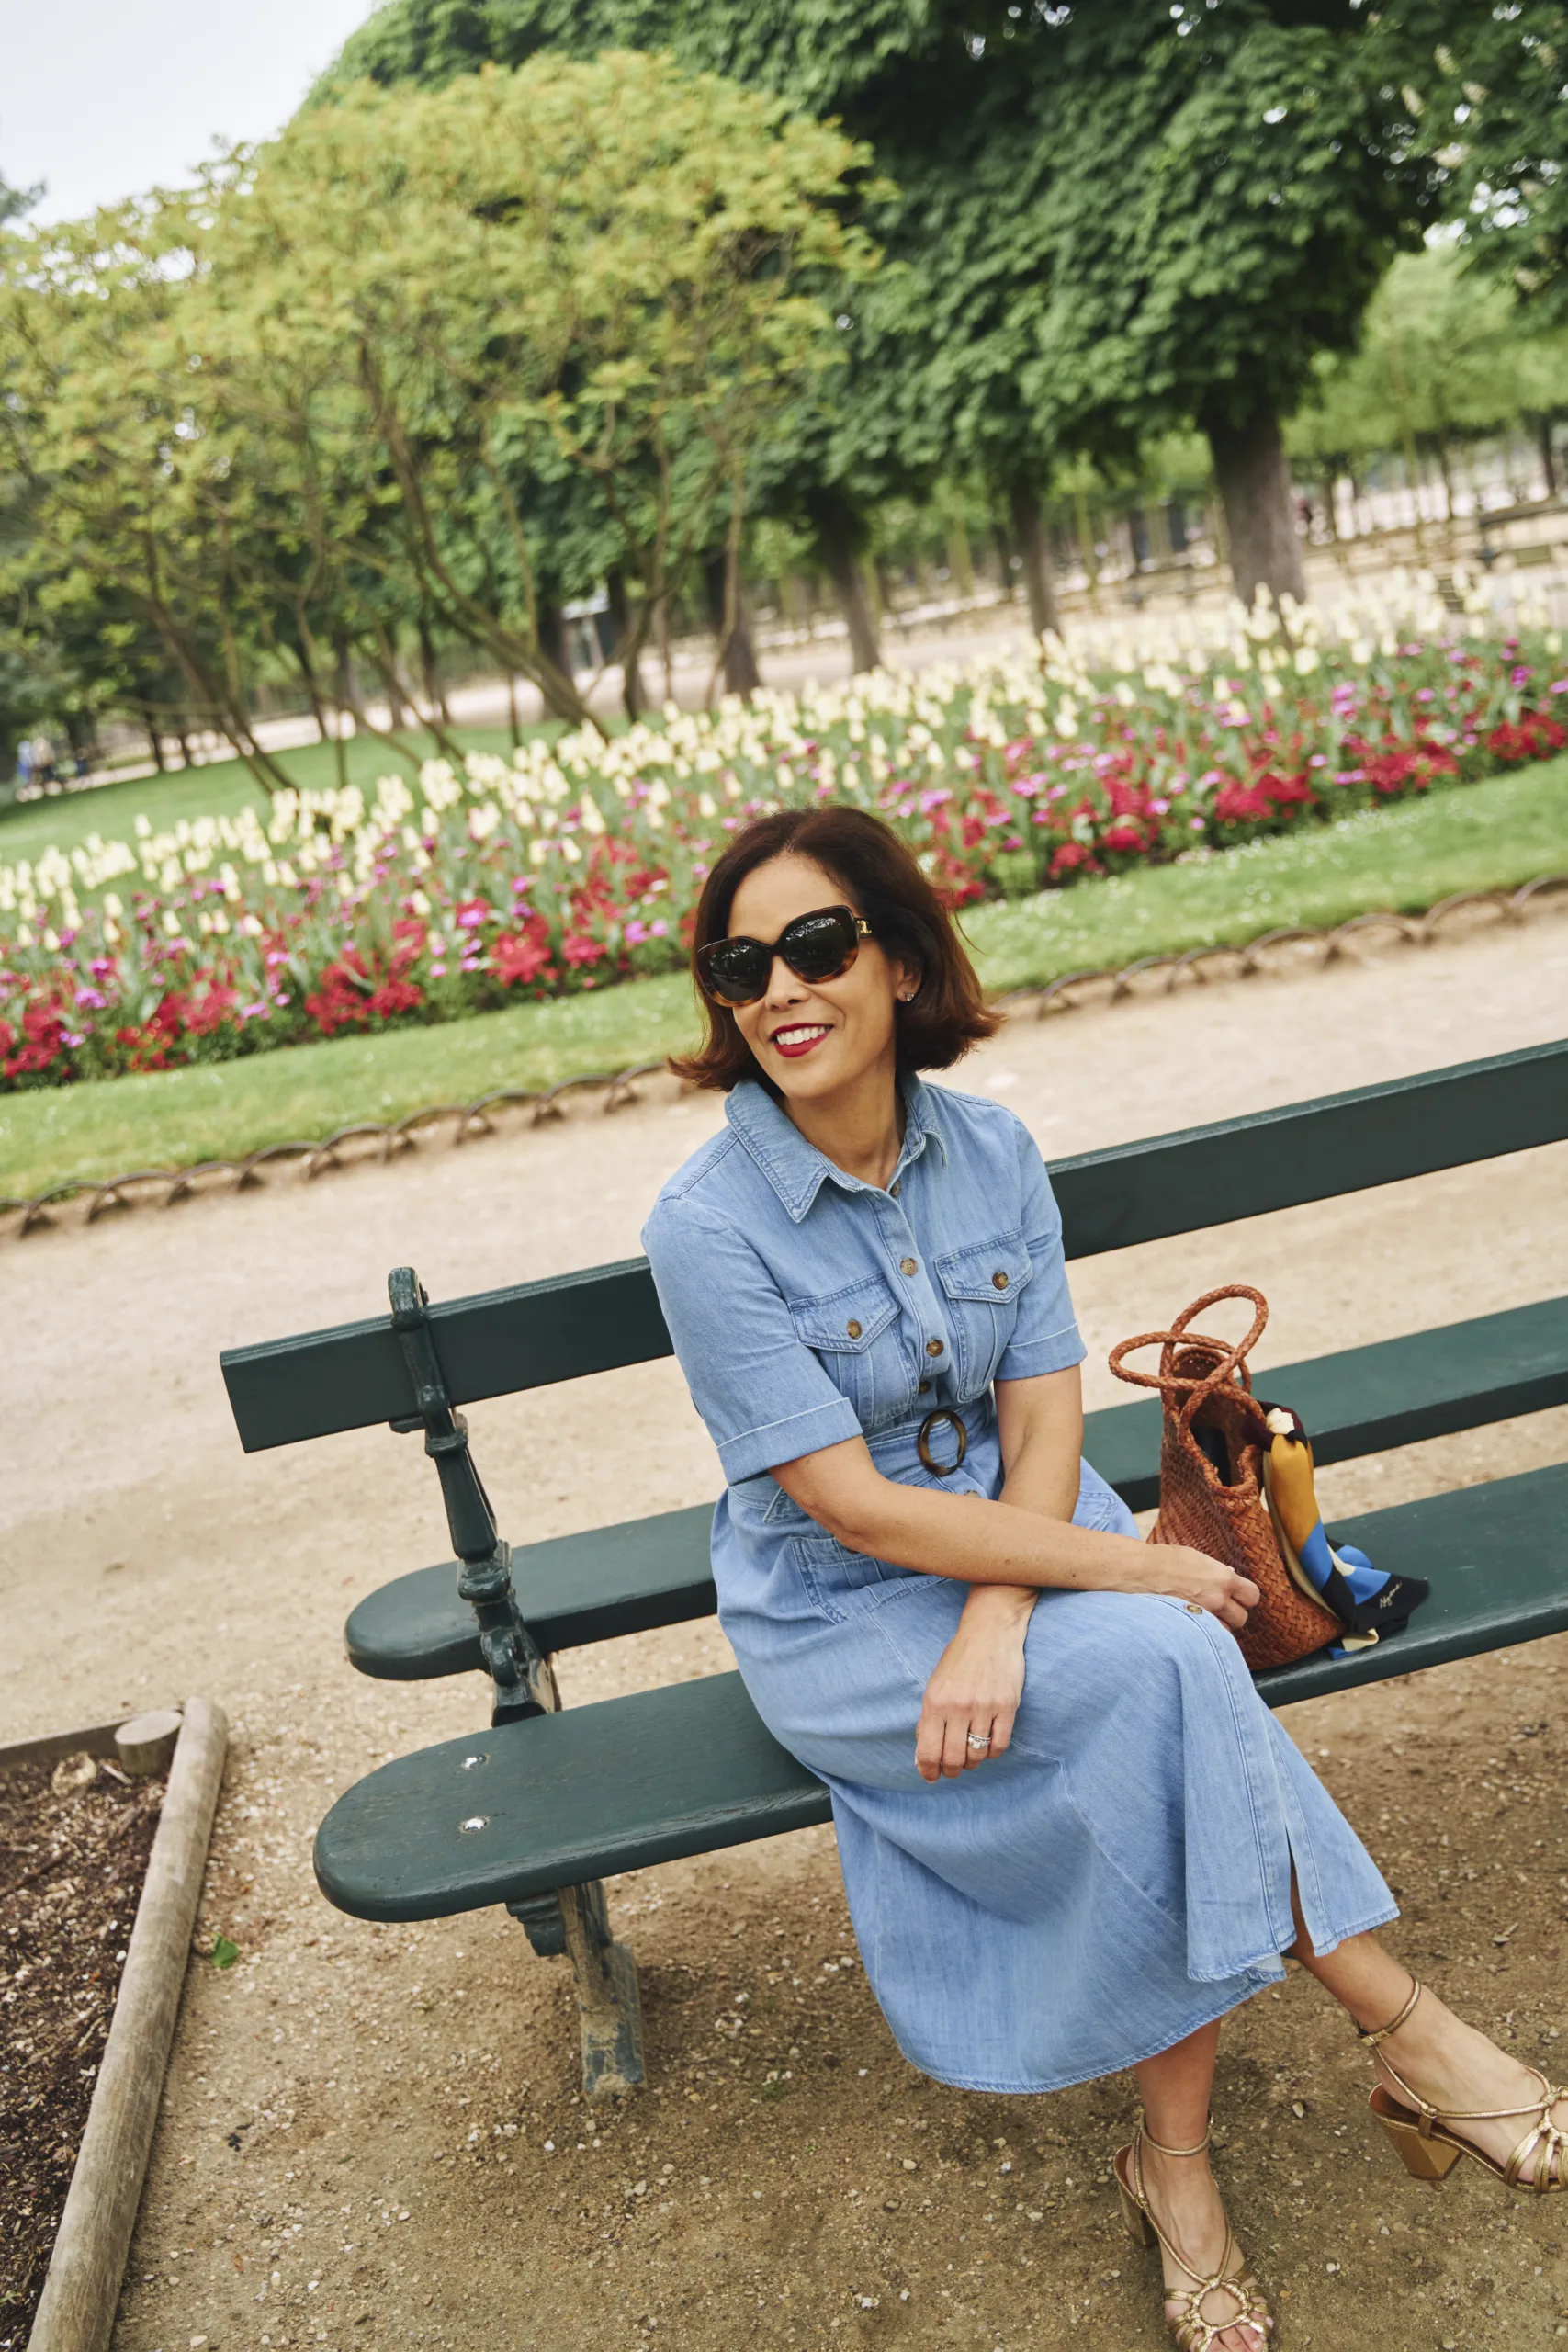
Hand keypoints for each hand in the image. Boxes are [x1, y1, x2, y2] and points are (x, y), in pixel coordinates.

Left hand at [915, 1588, 1031, 1783]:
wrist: (990, 1632)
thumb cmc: (959, 1659)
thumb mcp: (935, 1685)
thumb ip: (928, 1720)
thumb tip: (922, 1757)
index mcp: (934, 1701)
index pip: (928, 1750)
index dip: (928, 1770)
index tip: (931, 1776)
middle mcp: (957, 1707)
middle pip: (953, 1758)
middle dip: (951, 1770)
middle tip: (953, 1769)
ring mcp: (984, 1707)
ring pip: (977, 1755)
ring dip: (972, 1762)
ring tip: (970, 1755)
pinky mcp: (1007, 1706)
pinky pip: (999, 1746)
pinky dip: (992, 1752)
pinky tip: (988, 1744)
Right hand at [1136, 1543, 1258, 1629]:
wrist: (1139, 1571)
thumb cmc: (1164, 1560)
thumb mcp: (1197, 1558)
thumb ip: (1216, 1571)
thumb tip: (1228, 1577)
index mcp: (1223, 1579)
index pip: (1252, 1596)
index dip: (1245, 1598)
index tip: (1237, 1597)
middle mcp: (1217, 1599)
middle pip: (1241, 1618)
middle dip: (1232, 1615)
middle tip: (1219, 1609)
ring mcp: (1203, 1616)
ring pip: (1224, 1632)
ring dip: (1217, 1627)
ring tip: (1203, 1618)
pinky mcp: (1188, 1628)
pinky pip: (1204, 1637)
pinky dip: (1202, 1634)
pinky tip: (1192, 1626)